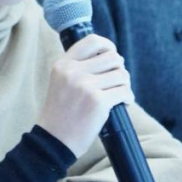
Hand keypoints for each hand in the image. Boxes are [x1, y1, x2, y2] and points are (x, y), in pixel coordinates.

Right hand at [38, 34, 134, 156]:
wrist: (53, 141)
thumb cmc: (60, 114)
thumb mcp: (60, 82)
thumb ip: (78, 68)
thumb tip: (109, 55)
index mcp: (62, 64)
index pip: (92, 41)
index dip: (107, 46)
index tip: (111, 55)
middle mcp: (73, 72)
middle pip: (112, 57)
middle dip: (119, 69)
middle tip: (116, 81)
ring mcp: (86, 86)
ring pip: (122, 74)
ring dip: (125, 84)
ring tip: (119, 93)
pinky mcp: (98, 102)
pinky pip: (124, 92)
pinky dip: (128, 98)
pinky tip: (123, 103)